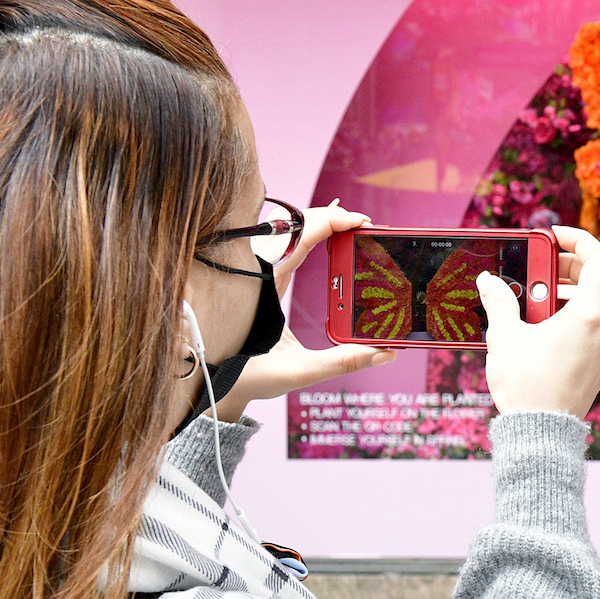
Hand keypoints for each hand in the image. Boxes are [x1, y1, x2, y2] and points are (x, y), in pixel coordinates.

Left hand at [210, 200, 393, 421]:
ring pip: (291, 232)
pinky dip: (311, 234)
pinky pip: (288, 245)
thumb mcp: (298, 371)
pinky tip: (330, 233)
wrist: (216, 381)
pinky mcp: (263, 279)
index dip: (331, 221)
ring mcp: (260, 273)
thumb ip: (341, 362)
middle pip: (298, 226)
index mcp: (265, 285)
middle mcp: (260, 272)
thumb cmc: (247, 375)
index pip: (300, 237)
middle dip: (333, 217)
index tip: (360, 222)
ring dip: (322, 223)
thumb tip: (384, 353)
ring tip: (353, 226)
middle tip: (365, 225)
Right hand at [478, 226, 599, 418]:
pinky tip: (552, 322)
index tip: (555, 237)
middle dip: (576, 264)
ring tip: (544, 293)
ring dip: (578, 289)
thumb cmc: (526, 386)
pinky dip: (582, 313)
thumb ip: (500, 302)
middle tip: (546, 263)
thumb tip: (489, 281)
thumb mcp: (505, 337)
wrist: (542, 433)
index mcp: (591, 316)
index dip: (580, 240)